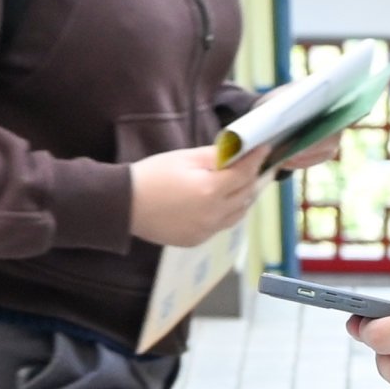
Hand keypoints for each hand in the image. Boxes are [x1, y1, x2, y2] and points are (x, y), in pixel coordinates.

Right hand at [126, 141, 273, 248]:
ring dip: (244, 198)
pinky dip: (228, 213)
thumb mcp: (184, 158)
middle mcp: (214, 215)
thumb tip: (237, 151)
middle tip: (256, 165)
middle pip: (246, 195)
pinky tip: (222, 203)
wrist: (124, 205)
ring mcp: (206, 231)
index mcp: (211, 191)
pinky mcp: (196, 240)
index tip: (265, 148)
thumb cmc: (152, 175)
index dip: (256, 159)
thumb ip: (215, 156)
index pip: (244, 173)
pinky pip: (222, 226)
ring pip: (238, 214)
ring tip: (243, 184)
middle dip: (253, 178)